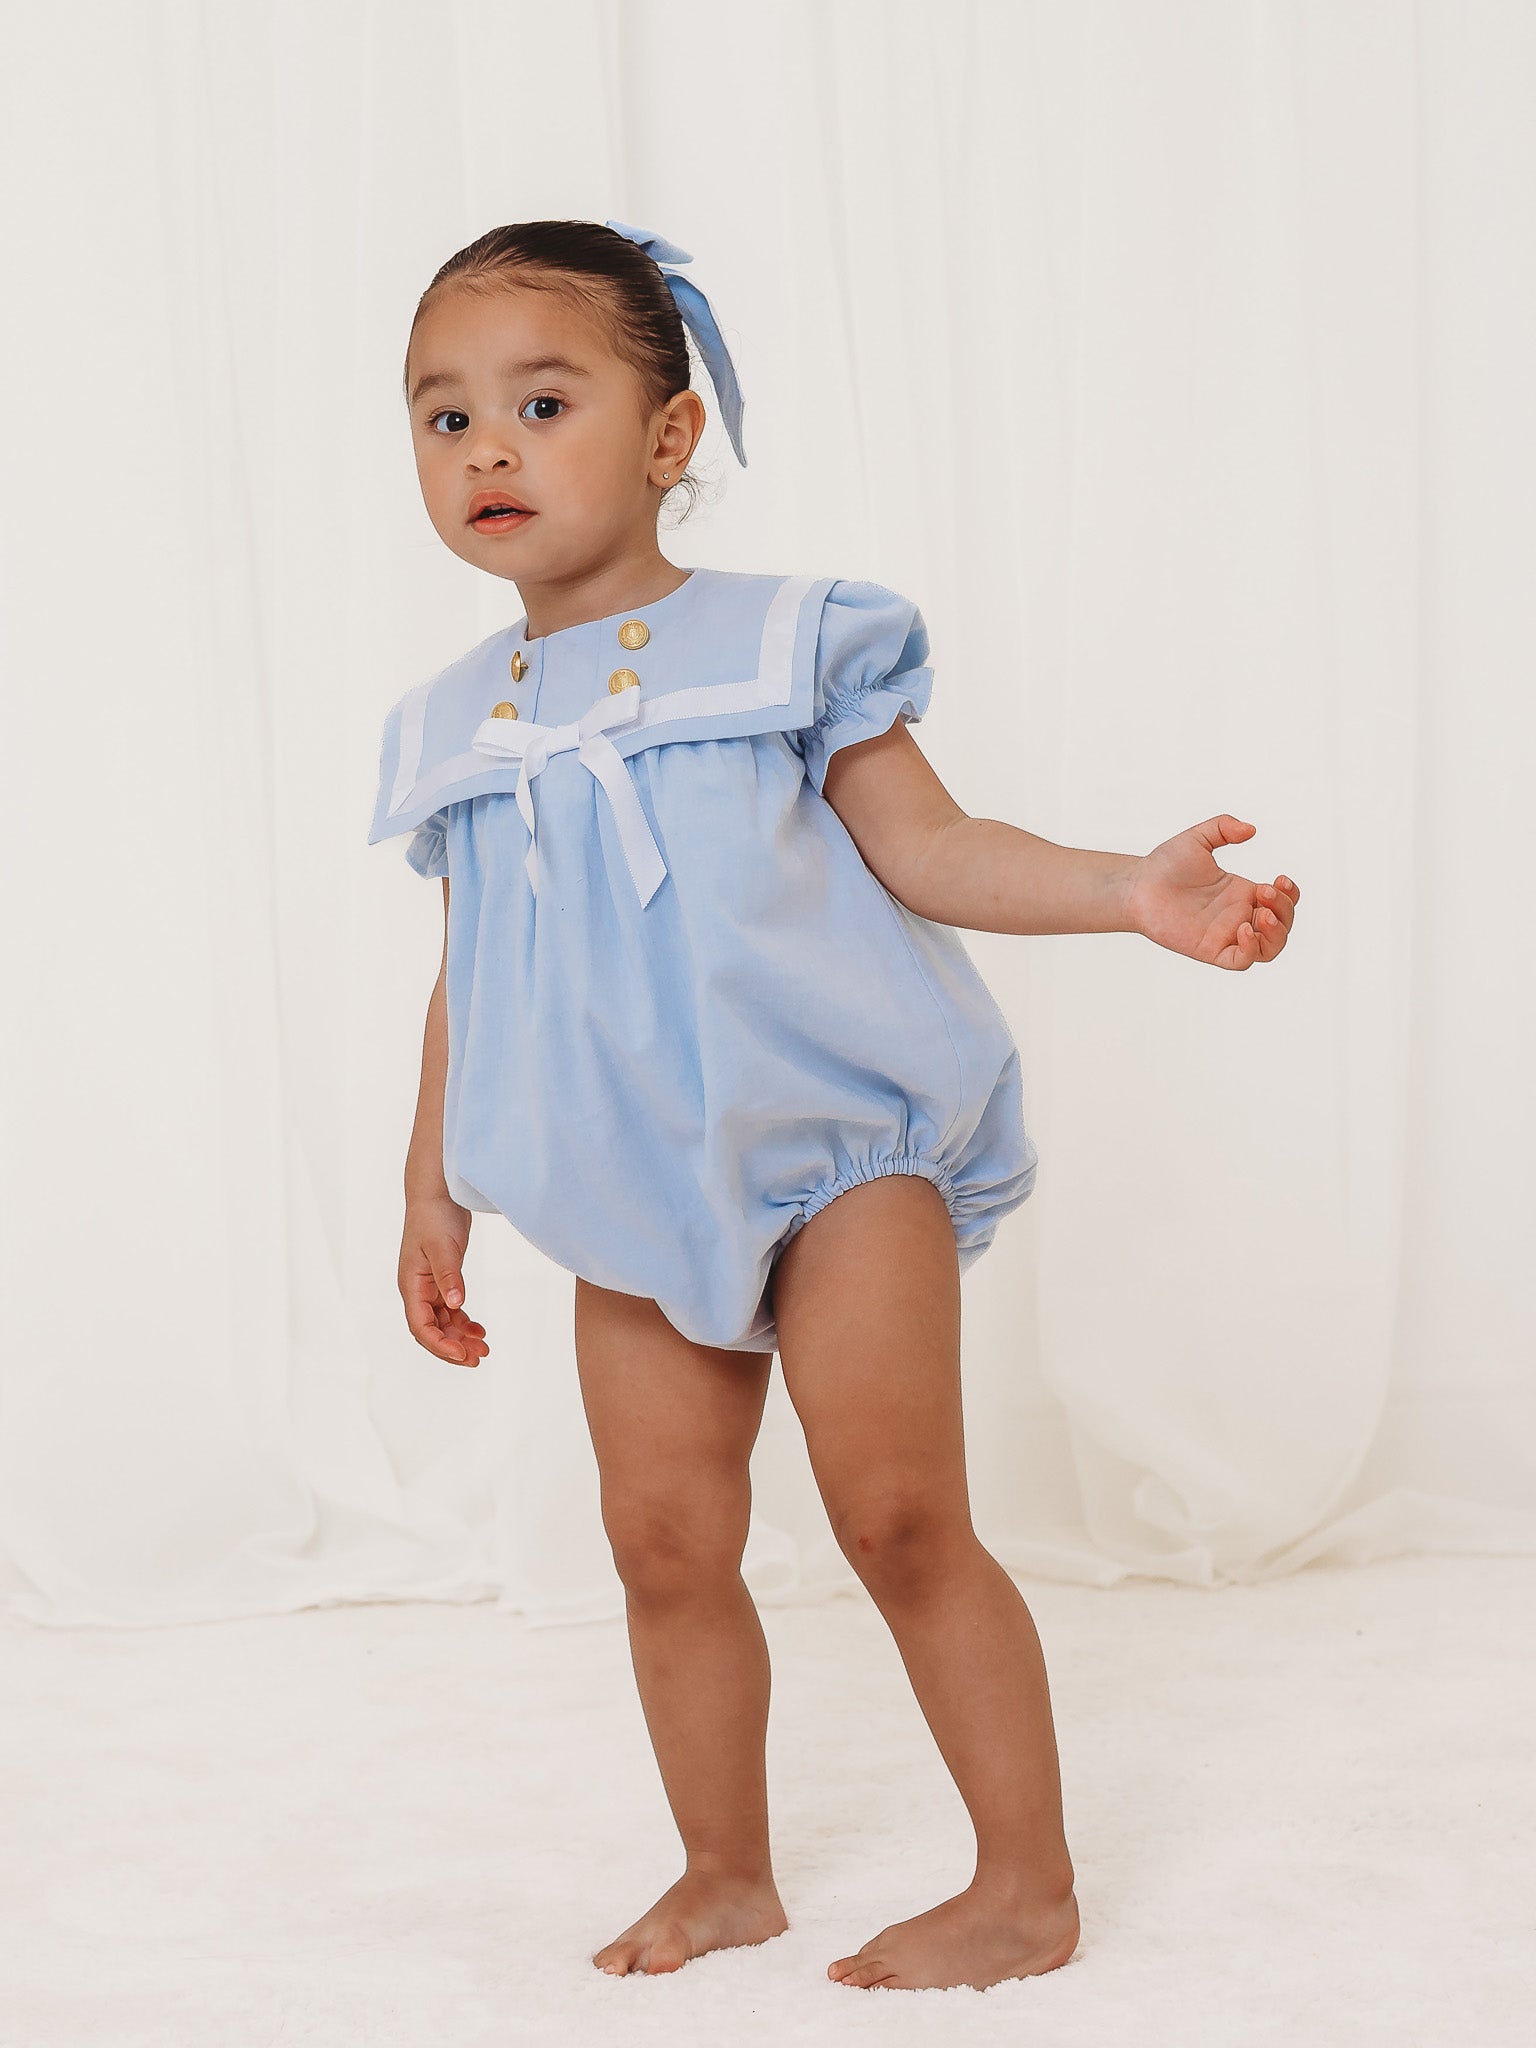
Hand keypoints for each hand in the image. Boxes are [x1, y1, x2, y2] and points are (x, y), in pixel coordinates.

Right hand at [399, 1194, 489, 1366]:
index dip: (440, 1345)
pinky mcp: (442, 1280)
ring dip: (461, 1338)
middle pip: (431, 1331)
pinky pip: (450, 1310)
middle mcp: (417, 1290)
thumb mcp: (443, 1247)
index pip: (421, 1326)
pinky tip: (479, 1329)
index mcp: (411, 1285)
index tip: (463, 1355)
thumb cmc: (434, 1216)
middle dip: (453, 1348)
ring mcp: (429, 1286)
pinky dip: (463, 1322)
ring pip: (442, 1323)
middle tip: (479, 1358)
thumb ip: (449, 1277)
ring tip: (484, 1348)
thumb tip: (456, 1306)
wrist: (438, 1192)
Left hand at [1124, 814, 1298, 969]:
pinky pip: (1241, 961)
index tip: (1279, 878)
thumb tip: (1250, 830)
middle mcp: (1238, 915)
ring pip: (1269, 948)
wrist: (1137, 885)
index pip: (1282, 901)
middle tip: (1263, 890)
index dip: (1290, 894)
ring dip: (1277, 933)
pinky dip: (1251, 950)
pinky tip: (1243, 928)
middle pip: (1282, 925)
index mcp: (1241, 892)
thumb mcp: (1198, 839)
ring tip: (1262, 914)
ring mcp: (1226, 934)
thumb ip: (1223, 828)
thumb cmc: (1164, 865)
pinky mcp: (1210, 949)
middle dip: (1284, 909)